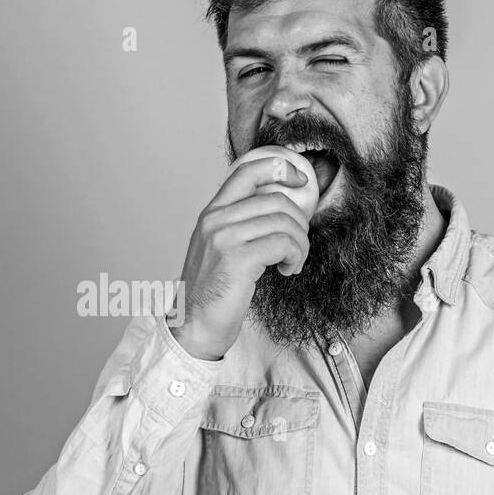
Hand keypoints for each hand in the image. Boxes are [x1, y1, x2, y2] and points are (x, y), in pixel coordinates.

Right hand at [170, 153, 314, 360]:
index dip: (281, 168)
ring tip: (293, 262)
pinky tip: (287, 270)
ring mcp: (224, 238)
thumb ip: (241, 225)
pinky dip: (295, 257)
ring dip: (300, 244)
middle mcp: (215, 220)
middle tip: (297, 246)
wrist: (192, 326)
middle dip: (299, 223)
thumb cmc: (212, 293)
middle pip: (275, 199)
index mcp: (212, 213)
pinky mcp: (237, 259)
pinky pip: (283, 244)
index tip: (300, 180)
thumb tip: (282, 210)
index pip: (247, 170)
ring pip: (284, 222)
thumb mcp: (220, 248)